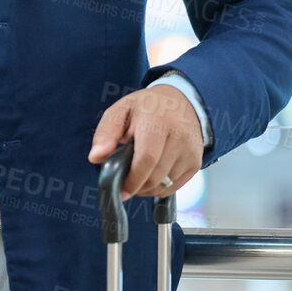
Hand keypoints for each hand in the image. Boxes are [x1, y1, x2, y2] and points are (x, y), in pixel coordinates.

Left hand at [87, 85, 204, 200]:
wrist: (181, 102)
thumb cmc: (147, 107)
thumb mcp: (121, 110)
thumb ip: (106, 133)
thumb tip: (96, 157)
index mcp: (157, 121)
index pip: (147, 159)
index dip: (132, 179)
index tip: (121, 189)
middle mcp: (178, 137)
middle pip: (155, 176)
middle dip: (137, 185)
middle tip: (125, 180)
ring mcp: (190, 151)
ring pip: (165, 185)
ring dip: (147, 187)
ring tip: (138, 172)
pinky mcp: (196, 163)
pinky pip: (174, 187)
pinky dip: (159, 187)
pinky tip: (151, 174)